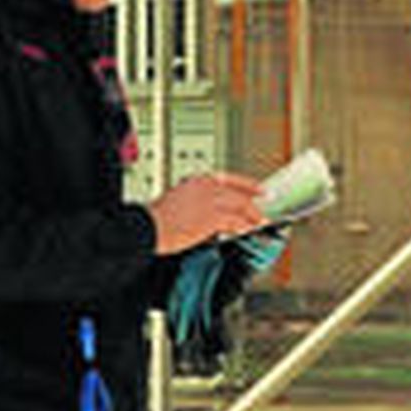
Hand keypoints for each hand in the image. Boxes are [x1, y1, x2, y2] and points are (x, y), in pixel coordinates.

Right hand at [144, 172, 264, 255]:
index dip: (247, 184)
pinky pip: (235, 221)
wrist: (147, 227)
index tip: (258, 189)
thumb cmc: (155, 219)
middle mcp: (206, 187)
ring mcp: (210, 201)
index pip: (229, 179)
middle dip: (253, 204)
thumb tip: (207, 214)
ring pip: (240, 207)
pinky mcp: (211, 217)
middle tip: (263, 211)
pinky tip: (248, 231)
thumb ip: (195, 202)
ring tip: (260, 223)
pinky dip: (244, 226)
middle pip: (238, 194)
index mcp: (197, 180)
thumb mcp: (177, 201)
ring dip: (253, 217)